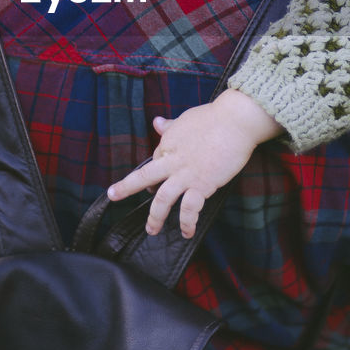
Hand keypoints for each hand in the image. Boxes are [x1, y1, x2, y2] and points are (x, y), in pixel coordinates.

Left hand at [106, 89, 281, 237]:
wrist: (235, 121)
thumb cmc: (215, 117)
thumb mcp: (186, 119)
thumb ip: (170, 125)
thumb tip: (156, 122)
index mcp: (168, 143)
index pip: (155, 162)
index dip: (154, 173)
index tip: (153, 183)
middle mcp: (172, 160)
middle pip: (144, 177)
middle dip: (127, 188)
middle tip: (114, 196)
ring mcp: (186, 174)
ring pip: (162, 199)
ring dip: (155, 217)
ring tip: (151, 230)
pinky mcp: (202, 185)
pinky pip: (189, 208)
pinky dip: (187, 222)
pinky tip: (187, 232)